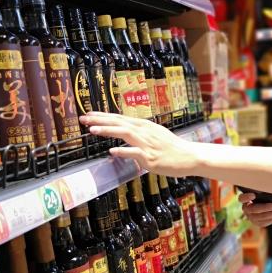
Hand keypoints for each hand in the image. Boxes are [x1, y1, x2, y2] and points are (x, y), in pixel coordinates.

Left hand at [80, 112, 197, 175]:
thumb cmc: (171, 147)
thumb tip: (124, 131)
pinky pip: (135, 153)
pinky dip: (123, 151)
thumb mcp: (154, 134)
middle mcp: (144, 132)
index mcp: (144, 126)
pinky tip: (112, 151)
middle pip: (119, 122)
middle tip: (83, 119)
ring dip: (108, 131)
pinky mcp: (150, 158)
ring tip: (92, 130)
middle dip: (100, 120)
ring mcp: (147, 144)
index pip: (119, 119)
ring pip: (125, 134)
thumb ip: (139, 133)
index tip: (88, 115)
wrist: (188, 156)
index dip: (103, 116)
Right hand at [238, 192, 271, 227]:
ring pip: (259, 218)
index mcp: (245, 198)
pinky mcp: (258, 222)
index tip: (254, 195)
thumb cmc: (266, 192)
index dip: (246, 197)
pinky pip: (265, 222)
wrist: (270, 202)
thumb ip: (266, 190)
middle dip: (264, 208)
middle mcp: (246, 208)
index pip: (242, 198)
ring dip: (271, 214)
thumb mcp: (265, 190)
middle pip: (252, 209)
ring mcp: (251, 217)